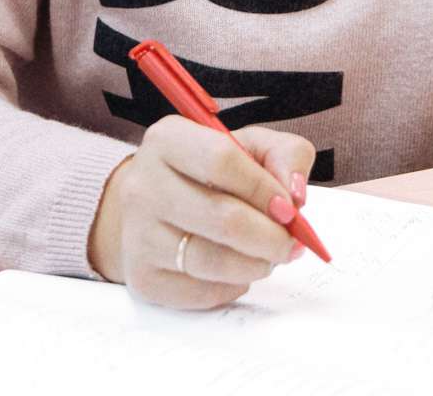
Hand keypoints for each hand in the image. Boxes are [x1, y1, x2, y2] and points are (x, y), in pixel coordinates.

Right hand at [88, 117, 314, 308]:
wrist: (153, 208)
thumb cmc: (208, 175)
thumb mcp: (249, 146)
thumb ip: (286, 155)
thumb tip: (295, 194)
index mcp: (167, 140)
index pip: (221, 161)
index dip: (264, 188)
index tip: (289, 208)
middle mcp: (142, 185)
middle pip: (222, 218)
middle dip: (271, 237)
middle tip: (290, 243)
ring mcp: (138, 235)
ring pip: (214, 262)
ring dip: (257, 265)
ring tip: (267, 256)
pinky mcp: (143, 278)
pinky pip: (203, 293)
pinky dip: (232, 286)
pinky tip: (235, 270)